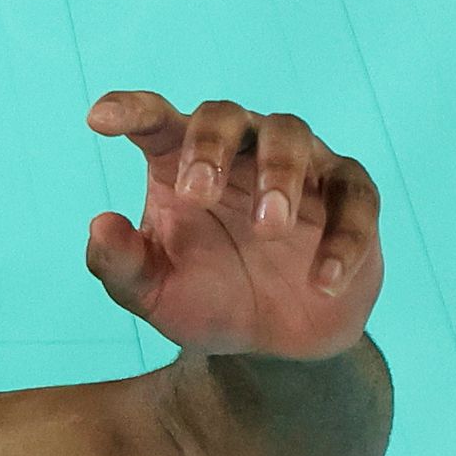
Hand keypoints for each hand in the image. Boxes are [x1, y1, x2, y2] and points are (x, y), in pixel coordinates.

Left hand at [82, 92, 383, 360]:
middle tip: (195, 194)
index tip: (100, 118)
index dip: (131, 110)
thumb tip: (100, 225)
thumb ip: (118, 263)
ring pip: (291, 135)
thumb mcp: (151, 293)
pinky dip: (344, 236)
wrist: (268, 345)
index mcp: (179, 161)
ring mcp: (299, 167)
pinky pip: (355, 197)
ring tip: (268, 229)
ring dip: (278, 175)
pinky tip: (323, 280)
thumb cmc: (203, 299)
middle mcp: (239, 151)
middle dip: (209, 145)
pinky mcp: (349, 197)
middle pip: (226, 114)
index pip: (154, 120)